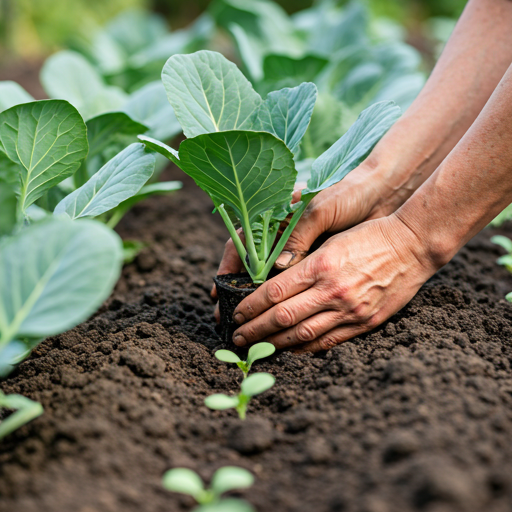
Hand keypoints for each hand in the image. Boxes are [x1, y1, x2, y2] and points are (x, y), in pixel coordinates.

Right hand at [211, 163, 404, 317]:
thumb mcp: (319, 210)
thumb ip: (298, 236)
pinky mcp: (317, 265)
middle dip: (239, 296)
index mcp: (276, 221)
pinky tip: (283, 321)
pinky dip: (288, 304)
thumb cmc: (346, 195)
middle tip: (231, 320)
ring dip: (261, 306)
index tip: (219, 292)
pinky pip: (297, 287)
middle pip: (252, 271)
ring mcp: (299, 253)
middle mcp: (283, 240)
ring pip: (272, 284)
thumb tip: (278, 268)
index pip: (242, 246)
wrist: (380, 195)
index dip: (228, 270)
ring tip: (251, 327)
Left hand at [229, 214, 439, 351]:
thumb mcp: (331, 240)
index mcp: (321, 265)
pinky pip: (329, 341)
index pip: (274, 291)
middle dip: (254, 330)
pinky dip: (305, 348)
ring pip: (303, 334)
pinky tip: (290, 351)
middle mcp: (333, 290)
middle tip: (237, 336)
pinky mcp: (366, 322)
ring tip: (257, 347)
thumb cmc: (370, 235)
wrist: (413, 246)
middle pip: (282, 317)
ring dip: (275, 344)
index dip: (251, 306)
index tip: (236, 313)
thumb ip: (303, 262)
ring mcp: (350, 309)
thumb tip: (272, 282)